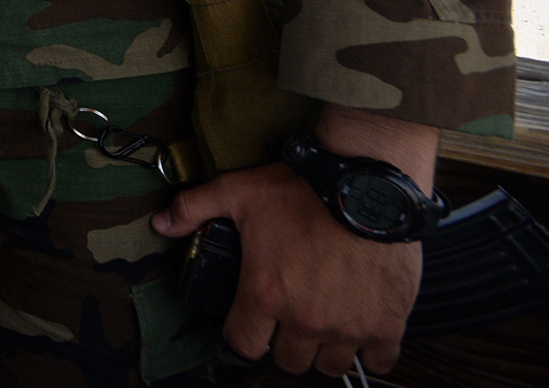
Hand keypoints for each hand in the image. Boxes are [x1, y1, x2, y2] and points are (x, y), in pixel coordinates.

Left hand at [154, 108, 435, 376]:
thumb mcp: (237, 191)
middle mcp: (306, 319)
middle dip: (285, 345)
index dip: (243, 334)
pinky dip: (373, 353)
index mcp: (266, 294)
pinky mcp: (387, 323)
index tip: (250, 322)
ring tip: (324, 327)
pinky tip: (365, 334)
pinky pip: (380, 361)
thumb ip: (194, 208)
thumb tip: (161, 223)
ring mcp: (348, 326)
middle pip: (289, 361)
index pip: (244, 344)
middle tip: (289, 322)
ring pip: (330, 366)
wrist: (366, 182)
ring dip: (325, 351)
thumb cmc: (303, 188)